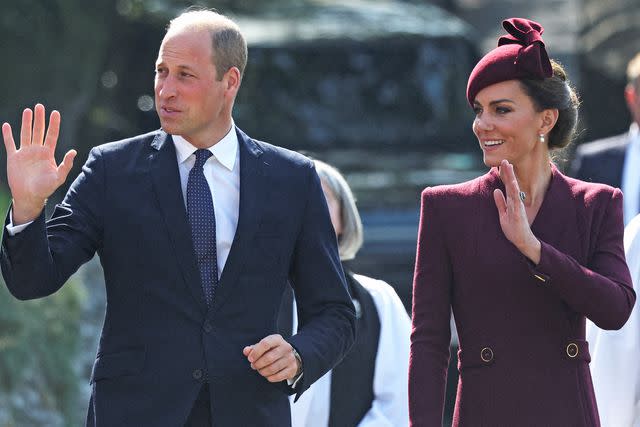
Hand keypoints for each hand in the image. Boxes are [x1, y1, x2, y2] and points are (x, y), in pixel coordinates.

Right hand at [2, 104, 76, 223]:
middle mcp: (37, 151)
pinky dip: (8, 135)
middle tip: (40, 106)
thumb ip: (66, 165)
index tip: (55, 112)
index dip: (54, 124)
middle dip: (40, 119)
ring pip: (26, 134)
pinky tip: (7, 125)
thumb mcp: (59, 177)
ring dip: (26, 123)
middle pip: (39, 131)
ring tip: (28, 111)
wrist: (29, 196)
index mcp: (48, 154)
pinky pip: (10, 143)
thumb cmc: (46, 188)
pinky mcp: (14, 157)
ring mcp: (25, 153)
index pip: (52, 135)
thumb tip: (74, 151)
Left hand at [243, 334, 300, 382]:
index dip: (256, 352)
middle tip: (254, 366)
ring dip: (263, 371)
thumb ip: (253, 348)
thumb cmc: (272, 350)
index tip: (250, 359)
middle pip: (269, 358)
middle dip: (258, 364)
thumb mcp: (263, 346)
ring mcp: (290, 358)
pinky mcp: (292, 369)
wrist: (289, 356)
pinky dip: (270, 377)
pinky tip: (267, 375)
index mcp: (277, 339)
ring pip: (273, 368)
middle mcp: (285, 347)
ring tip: (260, 370)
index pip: (265, 344)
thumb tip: (246, 351)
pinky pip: (278, 376)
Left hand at [493, 159, 540, 263]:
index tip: (502, 164)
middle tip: (505, 160)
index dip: (505, 175)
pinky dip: (514, 192)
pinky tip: (513, 184)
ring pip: (514, 190)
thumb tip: (496, 191)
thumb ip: (500, 202)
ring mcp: (517, 206)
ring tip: (509, 168)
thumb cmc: (513, 228)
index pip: (507, 185)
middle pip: (511, 184)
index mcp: (511, 201)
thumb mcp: (503, 214)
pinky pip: (516, 200)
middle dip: (508, 172)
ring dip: (511, 178)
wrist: (521, 240)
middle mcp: (515, 201)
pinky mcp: (518, 212)